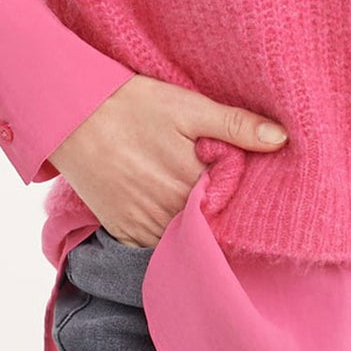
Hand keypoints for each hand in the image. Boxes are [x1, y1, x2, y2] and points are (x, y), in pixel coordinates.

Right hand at [47, 74, 288, 245]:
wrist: (70, 116)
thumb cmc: (131, 106)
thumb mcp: (188, 106)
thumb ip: (235, 125)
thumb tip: (281, 139)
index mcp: (192, 183)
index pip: (233, 204)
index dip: (241, 194)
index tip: (245, 181)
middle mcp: (169, 214)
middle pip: (209, 224)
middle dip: (219, 210)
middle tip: (219, 186)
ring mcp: (143, 226)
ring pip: (183, 237)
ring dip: (194, 224)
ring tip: (195, 197)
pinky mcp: (122, 231)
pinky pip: (156, 244)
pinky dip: (168, 232)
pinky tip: (171, 209)